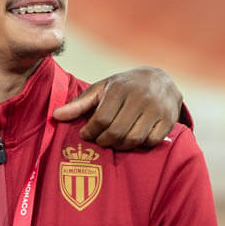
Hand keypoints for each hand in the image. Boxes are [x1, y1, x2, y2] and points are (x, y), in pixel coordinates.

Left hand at [52, 67, 181, 150]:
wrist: (160, 80)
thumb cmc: (124, 87)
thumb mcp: (101, 90)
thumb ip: (79, 103)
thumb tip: (55, 116)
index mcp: (119, 88)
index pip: (101, 118)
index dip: (91, 131)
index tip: (86, 134)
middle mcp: (140, 97)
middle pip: (117, 132)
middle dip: (104, 141)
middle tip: (100, 140)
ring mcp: (156, 109)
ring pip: (134, 139)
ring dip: (120, 145)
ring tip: (114, 141)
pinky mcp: (168, 119)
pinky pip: (151, 141)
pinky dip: (140, 145)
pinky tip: (133, 138)